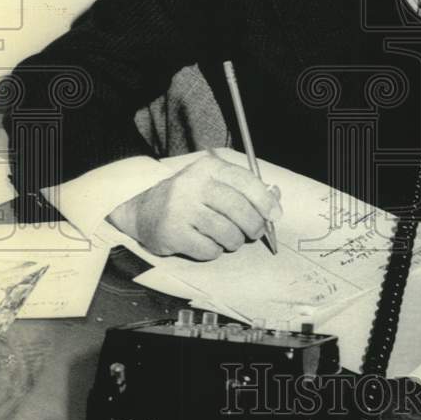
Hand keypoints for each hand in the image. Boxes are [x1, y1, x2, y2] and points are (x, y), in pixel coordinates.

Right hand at [107, 152, 281, 260]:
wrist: (145, 211)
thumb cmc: (190, 198)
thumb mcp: (214, 183)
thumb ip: (245, 189)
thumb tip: (275, 199)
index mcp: (208, 168)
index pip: (245, 181)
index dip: (265, 201)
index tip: (274, 215)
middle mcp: (193, 185)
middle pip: (239, 210)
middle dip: (254, 226)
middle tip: (254, 232)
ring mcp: (181, 209)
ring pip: (228, 233)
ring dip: (234, 241)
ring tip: (227, 238)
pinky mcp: (172, 233)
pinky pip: (210, 250)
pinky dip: (214, 251)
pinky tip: (205, 242)